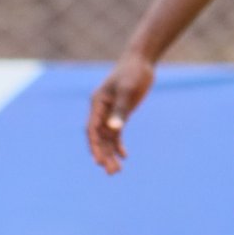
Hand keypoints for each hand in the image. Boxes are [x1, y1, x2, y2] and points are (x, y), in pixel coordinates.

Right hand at [87, 51, 155, 174]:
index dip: (95, 146)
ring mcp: (110, 112)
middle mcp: (100, 110)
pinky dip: (119, 144)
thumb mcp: (128, 91)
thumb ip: (121, 110)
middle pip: (99, 137)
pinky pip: (116, 133)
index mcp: (97, 104)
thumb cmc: (133, 73)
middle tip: (110, 172)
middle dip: (103, 155)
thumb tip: (114, 129)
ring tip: (116, 170)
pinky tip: (125, 156)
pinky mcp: (120, 113)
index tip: (98, 161)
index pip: (92, 130)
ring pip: (108, 137)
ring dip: (110, 153)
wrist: (141, 62)